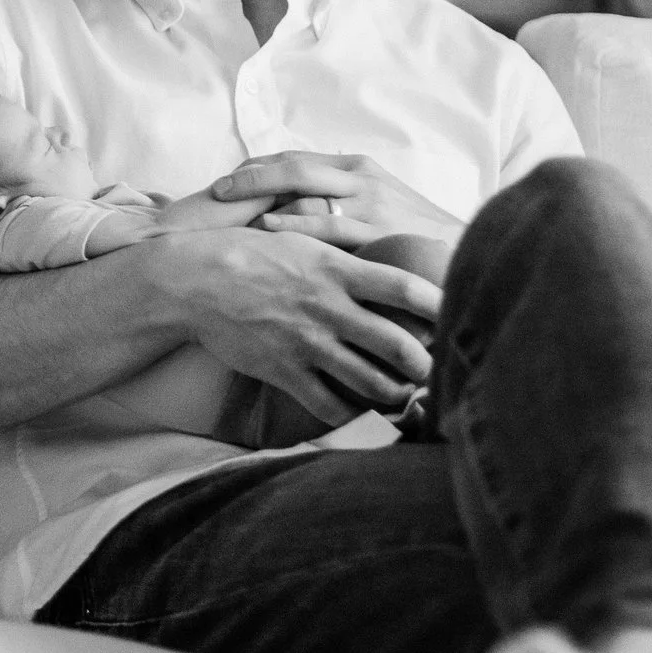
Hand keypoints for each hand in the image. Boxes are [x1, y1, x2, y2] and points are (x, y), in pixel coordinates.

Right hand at [155, 226, 441, 423]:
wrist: (192, 280)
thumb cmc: (248, 253)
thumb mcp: (300, 239)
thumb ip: (343, 251)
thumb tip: (382, 251)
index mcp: (337, 270)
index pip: (406, 287)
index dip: (442, 303)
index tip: (460, 313)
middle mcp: (328, 308)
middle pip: (400, 345)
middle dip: (428, 364)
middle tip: (441, 371)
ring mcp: (306, 343)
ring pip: (371, 382)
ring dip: (396, 394)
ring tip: (405, 394)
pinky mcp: (283, 370)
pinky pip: (327, 405)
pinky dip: (350, 413)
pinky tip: (357, 410)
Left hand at [209, 151, 464, 250]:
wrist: (470, 253)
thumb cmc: (415, 236)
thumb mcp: (378, 206)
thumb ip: (340, 201)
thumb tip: (294, 207)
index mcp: (357, 166)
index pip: (294, 158)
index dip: (256, 168)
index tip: (225, 181)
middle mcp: (360, 176)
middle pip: (291, 166)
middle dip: (248, 176)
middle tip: (214, 191)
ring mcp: (369, 201)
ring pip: (303, 190)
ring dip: (261, 200)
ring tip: (226, 214)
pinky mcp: (378, 229)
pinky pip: (325, 224)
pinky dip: (291, 225)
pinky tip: (265, 231)